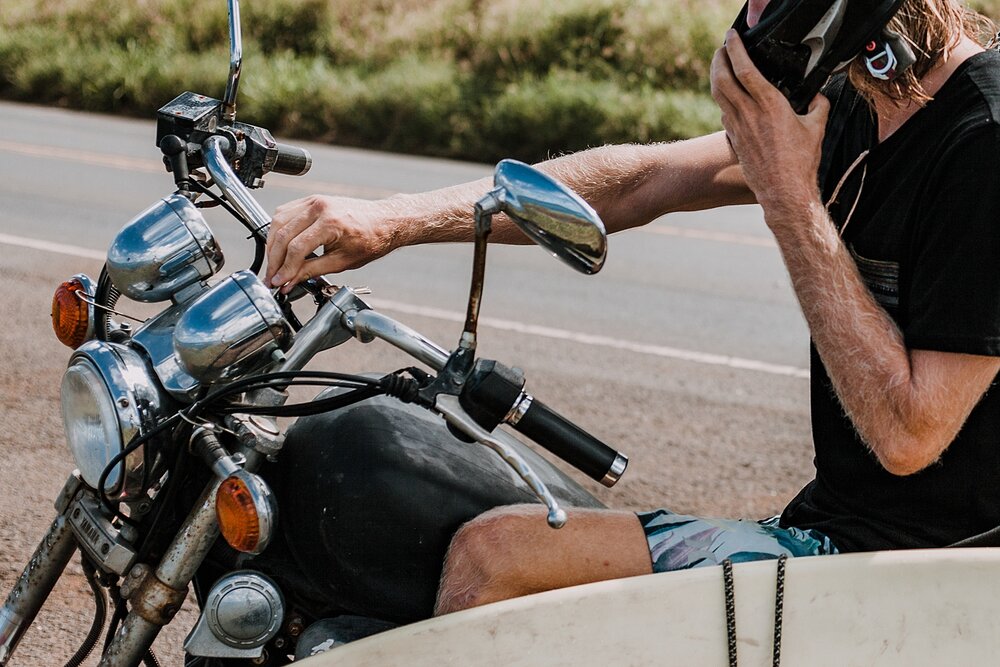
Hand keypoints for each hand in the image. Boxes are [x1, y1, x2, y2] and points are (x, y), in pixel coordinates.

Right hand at [265, 195, 395, 292]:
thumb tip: (289, 282)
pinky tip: (278, 245)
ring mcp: (313, 200)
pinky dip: (277, 230)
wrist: (384, 221)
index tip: (278, 283)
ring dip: (272, 245)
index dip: (284, 269)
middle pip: (282, 235)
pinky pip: (284, 212)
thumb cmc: (371, 239)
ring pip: (278, 221)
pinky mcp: (310, 200)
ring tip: (274, 265)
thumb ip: (312, 271)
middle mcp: (318, 207)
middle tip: (271, 278)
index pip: (296, 249)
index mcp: (330, 223)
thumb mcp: (342, 262)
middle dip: (274, 260)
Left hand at [710, 30, 828, 218]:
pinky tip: (728, 95)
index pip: (745, 70)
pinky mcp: (734, 139)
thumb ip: (818, 106)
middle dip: (718, 58)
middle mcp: (749, 114)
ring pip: (719, 95)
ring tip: (720, 65)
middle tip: (721, 47)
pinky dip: (723, 98)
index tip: (731, 37)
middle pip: (723, 78)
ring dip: (716, 76)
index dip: (735, 50)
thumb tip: (818, 97)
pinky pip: (724, 112)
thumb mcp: (816, 128)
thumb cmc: (801, 162)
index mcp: (770, 105)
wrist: (784, 191)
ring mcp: (737, 127)